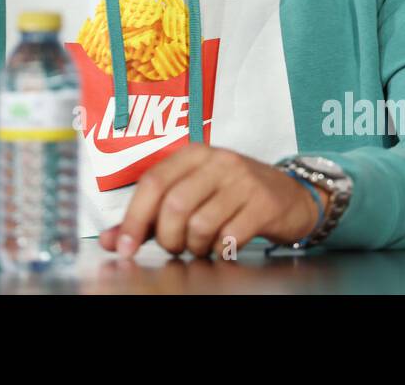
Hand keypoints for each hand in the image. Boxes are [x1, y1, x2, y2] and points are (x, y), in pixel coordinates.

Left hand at [97, 143, 322, 257]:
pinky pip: (229, 236)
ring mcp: (243, 180)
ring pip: (200, 224)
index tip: (125, 247)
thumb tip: (112, 240)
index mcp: (193, 154)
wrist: (292, 195)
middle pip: (174, 205)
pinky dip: (219, 250)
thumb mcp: (194, 194)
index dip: (134, 218)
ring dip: (194, 247)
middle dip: (167, 237)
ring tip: (201, 246)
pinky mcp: (263, 203)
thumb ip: (151, 216)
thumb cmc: (234, 195)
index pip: (153, 182)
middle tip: (175, 247)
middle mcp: (217, 161)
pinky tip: (222, 246)